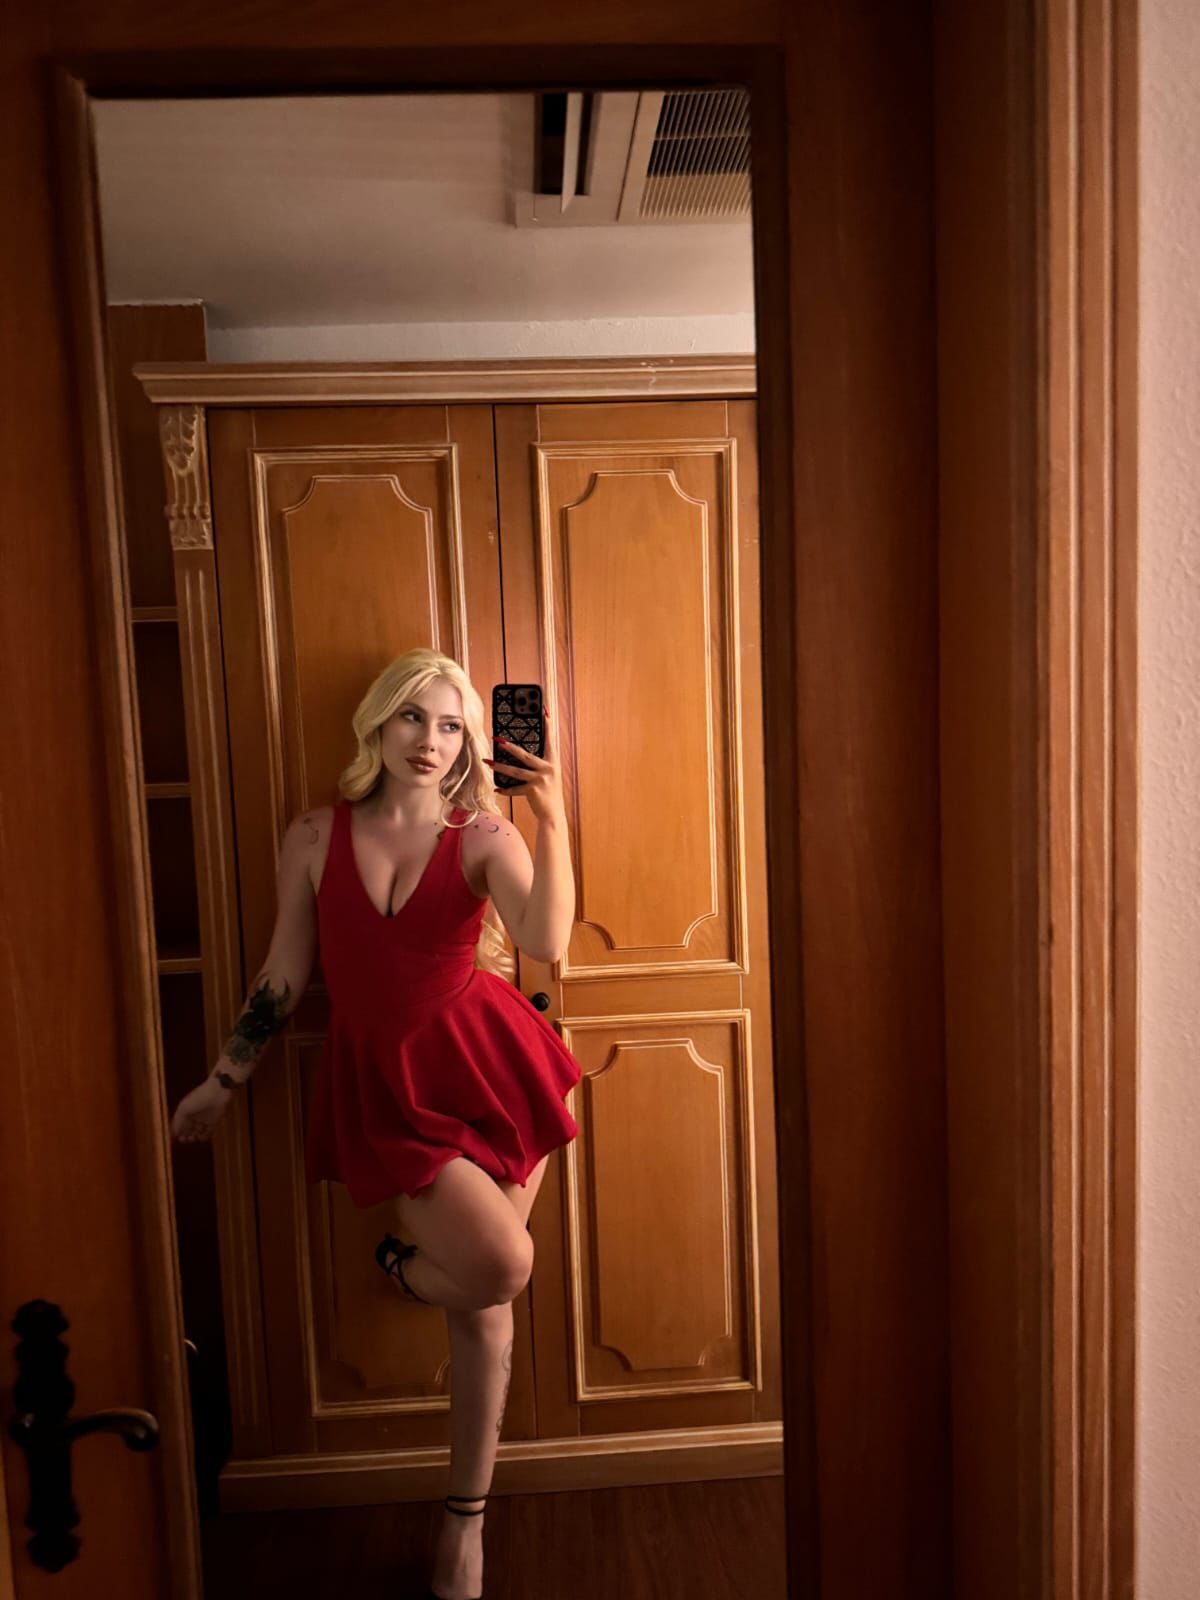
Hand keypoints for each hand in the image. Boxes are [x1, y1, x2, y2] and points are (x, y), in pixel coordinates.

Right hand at [171, 1076, 233, 1143]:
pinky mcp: (214, 1121)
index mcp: (185, 1111)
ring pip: (197, 1131)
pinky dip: (205, 1136)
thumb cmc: (198, 1098)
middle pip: (188, 1129)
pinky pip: (208, 1131)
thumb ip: (178, 1121)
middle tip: (185, 1140)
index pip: (179, 1124)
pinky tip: (202, 1138)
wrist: (218, 1092)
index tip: (177, 1138)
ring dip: (194, 1137)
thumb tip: (174, 1132)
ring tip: (193, 1138)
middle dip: (185, 1135)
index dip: (177, 1132)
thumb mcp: (184, 1108)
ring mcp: (204, 1118)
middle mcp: (194, 1115)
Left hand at [485, 707, 565, 823]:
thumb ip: (540, 765)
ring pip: (515, 771)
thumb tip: (523, 754)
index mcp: (553, 762)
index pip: (550, 740)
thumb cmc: (550, 794)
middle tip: (497, 739)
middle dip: (510, 747)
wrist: (554, 815)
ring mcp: (540, 780)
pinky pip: (514, 789)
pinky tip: (496, 788)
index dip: (547, 725)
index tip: (544, 710)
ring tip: (488, 761)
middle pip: (525, 755)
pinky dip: (505, 790)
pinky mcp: (533, 791)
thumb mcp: (549, 777)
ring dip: (500, 766)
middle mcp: (548, 769)